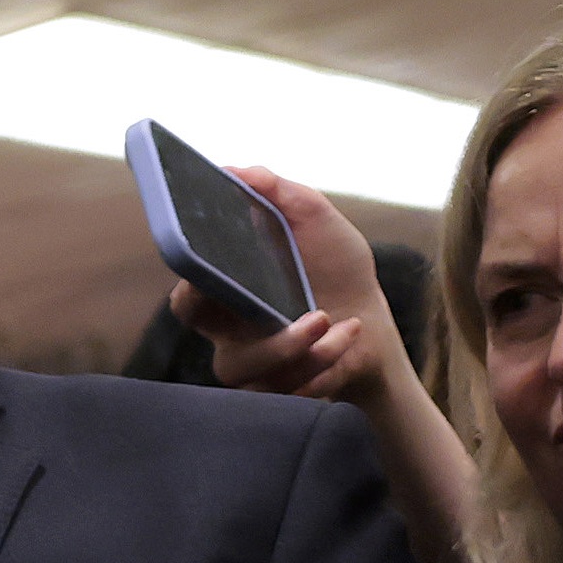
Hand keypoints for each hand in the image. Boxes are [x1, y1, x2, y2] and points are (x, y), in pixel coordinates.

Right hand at [174, 167, 493, 562]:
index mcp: (228, 294)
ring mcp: (253, 370)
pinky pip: (289, 391)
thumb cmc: (337, 272)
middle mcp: (231, 336)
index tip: (217, 281)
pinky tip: (347, 341)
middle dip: (268, 342)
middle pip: (221, 355)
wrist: (374, 325)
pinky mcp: (278, 393)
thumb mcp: (316, 221)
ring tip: (341, 324)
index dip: (195, 292)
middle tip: (312, 320)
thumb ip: (280, 193)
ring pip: (260, 376)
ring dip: (309, 349)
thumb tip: (237, 168)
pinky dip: (326, 364)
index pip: (188, 298)